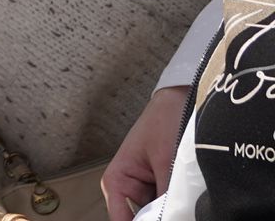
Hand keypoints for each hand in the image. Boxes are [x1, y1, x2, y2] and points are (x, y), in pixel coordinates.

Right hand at [102, 86, 188, 219]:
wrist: (183, 100)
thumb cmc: (164, 121)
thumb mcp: (166, 162)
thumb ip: (165, 198)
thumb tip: (168, 218)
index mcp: (117, 181)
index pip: (122, 220)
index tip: (165, 217)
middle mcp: (129, 188)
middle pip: (140, 218)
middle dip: (162, 216)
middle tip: (180, 209)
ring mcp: (148, 189)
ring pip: (158, 214)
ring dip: (173, 212)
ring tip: (186, 202)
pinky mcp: (164, 188)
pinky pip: (170, 206)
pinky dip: (180, 207)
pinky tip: (191, 203)